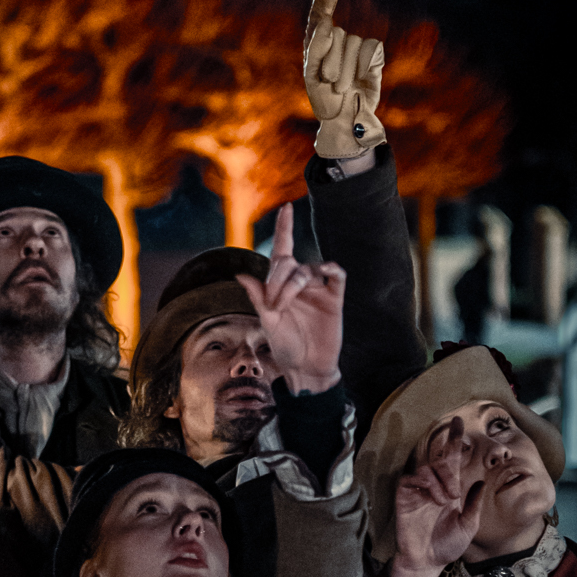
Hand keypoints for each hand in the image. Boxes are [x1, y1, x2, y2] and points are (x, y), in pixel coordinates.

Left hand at [235, 204, 344, 392]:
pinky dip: (331, 269)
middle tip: (273, 305)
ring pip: (307, 270)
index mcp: (281, 285)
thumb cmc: (285, 347)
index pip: (283, 250)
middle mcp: (300, 282)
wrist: (306, 368)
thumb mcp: (267, 323)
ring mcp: (318, 289)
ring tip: (284, 306)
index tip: (287, 207)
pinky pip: (336, 275)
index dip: (285, 228)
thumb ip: (257, 297)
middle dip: (276, 280)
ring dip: (292, 285)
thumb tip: (240, 274)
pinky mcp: (334, 299)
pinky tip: (325, 268)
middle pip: (288, 263)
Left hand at [303, 0, 385, 158]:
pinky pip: (370, 48)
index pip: (321, 13)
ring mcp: (356, 47)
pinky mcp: (373, 56)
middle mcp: (337, 40)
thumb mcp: (312, 74)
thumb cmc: (324, 99)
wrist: (344, 121)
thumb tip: (327, 22)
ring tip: (341, 87)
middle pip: (335, 33)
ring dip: (345, 70)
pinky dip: (363, 65)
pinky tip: (361, 79)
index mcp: (317, 42)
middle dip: (330, 60)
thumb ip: (315, 46)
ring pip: (351, 42)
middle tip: (329, 82)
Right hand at [390, 429, 486, 576]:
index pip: (450, 458)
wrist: (428, 561)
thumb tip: (479, 481)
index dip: (454, 439)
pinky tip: (434, 499)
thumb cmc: (448, 545)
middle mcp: (433, 485)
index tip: (459, 421)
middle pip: (439, 459)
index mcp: (449, 488)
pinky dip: (427, 484)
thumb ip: (474, 504)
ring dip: (440, 480)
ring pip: (427, 467)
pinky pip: (412, 478)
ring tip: (446, 500)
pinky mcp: (404, 496)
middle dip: (449, 467)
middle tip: (455, 492)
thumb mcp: (469, 525)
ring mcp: (418, 490)